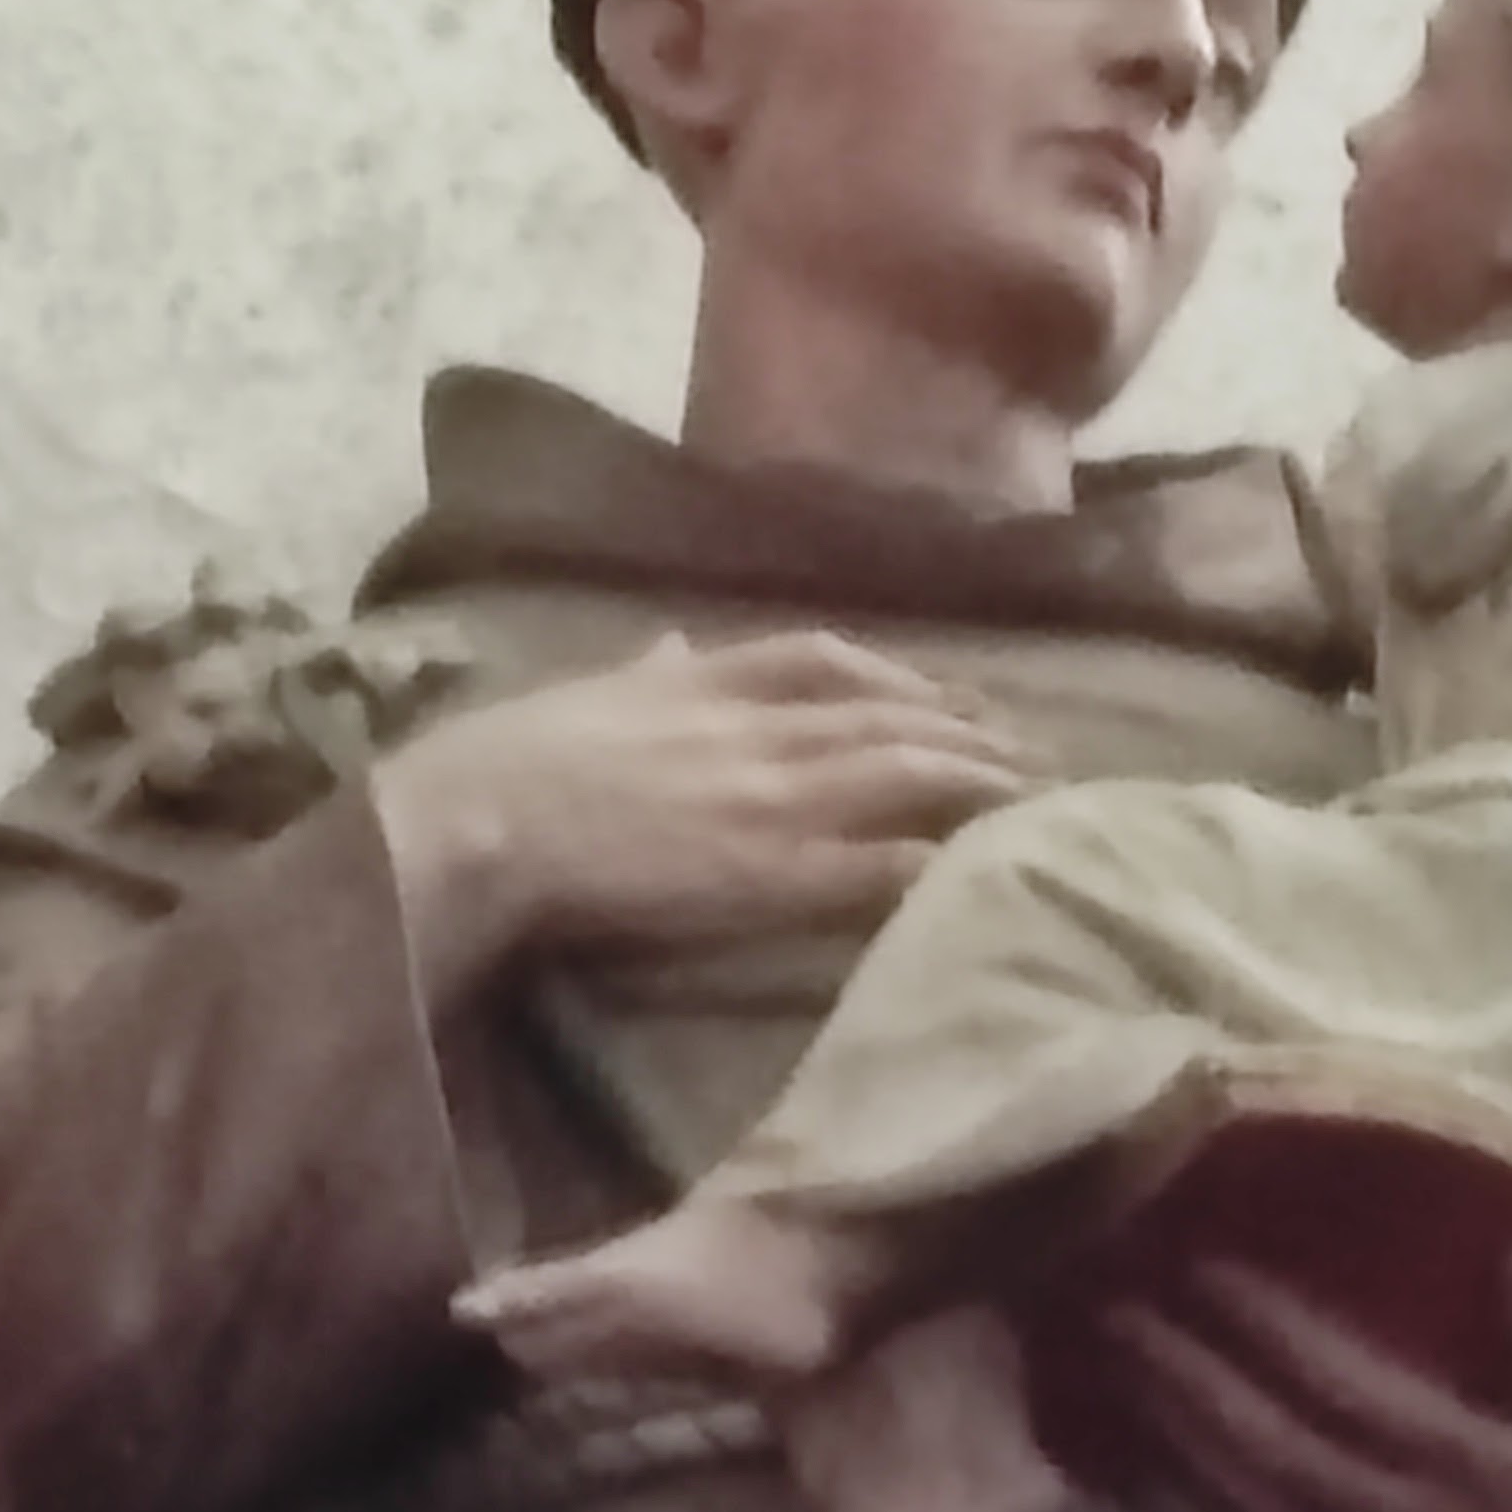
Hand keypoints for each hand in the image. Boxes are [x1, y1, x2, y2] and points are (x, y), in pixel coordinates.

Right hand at [376, 629, 1024, 996]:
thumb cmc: (507, 758)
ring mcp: (770, 799)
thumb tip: (669, 639)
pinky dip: (925, 860)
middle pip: (891, 718)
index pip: (829, 660)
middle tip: (1033, 752)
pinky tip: (968, 868)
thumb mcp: (586, 689)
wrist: (478, 820)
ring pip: (901, 776)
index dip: (902, 676)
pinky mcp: (766, 872)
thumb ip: (644, 668)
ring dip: (974, 784)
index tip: (949, 693)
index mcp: (707, 678)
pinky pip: (870, 862)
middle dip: (970, 732)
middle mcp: (757, 728)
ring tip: (1032, 800)